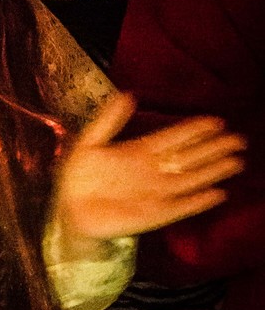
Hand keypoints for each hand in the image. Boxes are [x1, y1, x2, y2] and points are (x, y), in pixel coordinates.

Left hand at [53, 92, 246, 248]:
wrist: (69, 210)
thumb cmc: (78, 177)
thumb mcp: (90, 143)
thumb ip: (109, 121)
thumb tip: (128, 95)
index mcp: (140, 151)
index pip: (174, 137)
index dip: (194, 129)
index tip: (217, 121)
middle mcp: (153, 171)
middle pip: (190, 157)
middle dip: (214, 148)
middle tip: (238, 139)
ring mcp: (156, 193)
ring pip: (191, 179)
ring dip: (213, 171)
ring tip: (236, 162)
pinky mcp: (154, 215)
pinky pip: (181, 206)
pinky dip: (198, 201)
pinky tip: (218, 193)